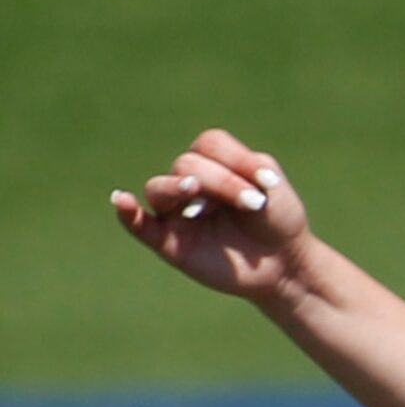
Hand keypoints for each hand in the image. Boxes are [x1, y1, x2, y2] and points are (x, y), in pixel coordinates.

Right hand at [112, 128, 311, 302]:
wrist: (283, 261)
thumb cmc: (277, 218)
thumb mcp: (271, 184)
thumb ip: (241, 167)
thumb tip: (201, 175)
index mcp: (217, 164)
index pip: (209, 144)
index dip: (235, 159)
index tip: (268, 183)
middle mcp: (192, 184)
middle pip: (186, 164)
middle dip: (221, 181)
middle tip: (252, 204)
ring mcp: (177, 212)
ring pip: (158, 188)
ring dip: (176, 187)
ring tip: (194, 192)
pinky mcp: (169, 242)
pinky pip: (139, 225)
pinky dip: (127, 212)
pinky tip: (120, 200)